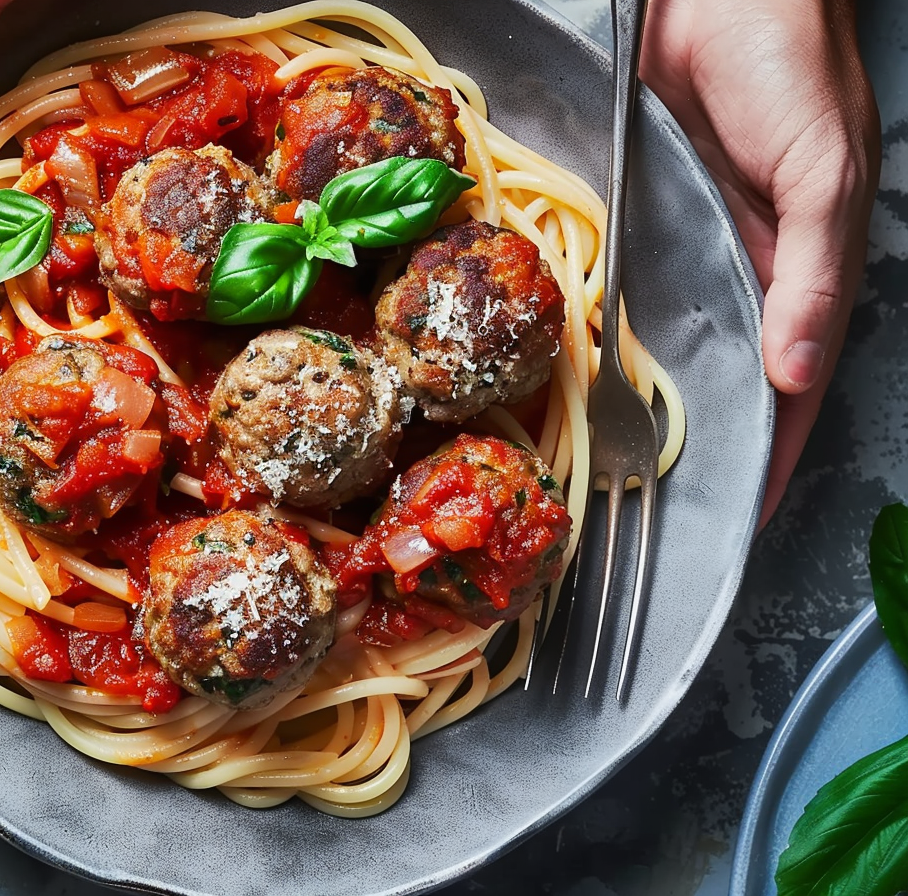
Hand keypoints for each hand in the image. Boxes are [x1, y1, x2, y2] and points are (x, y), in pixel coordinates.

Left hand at [639, 0, 879, 525]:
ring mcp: (688, 253)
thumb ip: (814, 270)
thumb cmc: (792, 70)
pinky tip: (587, 378)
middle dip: (702, 440)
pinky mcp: (641, 225)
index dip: (772, 451)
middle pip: (725, 379)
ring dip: (652, 401)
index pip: (792, 385)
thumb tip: (799, 370)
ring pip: (673, 346)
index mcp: (803, 272)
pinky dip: (615, 337)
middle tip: (659, 507)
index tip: (745, 515)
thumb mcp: (823, 173)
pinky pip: (628, 294)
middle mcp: (743, 274)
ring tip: (615, 465)